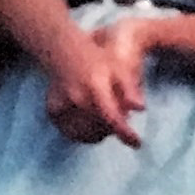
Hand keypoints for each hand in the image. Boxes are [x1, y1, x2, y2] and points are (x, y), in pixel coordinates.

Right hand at [39, 13, 149, 147]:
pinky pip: (71, 132)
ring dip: (99, 133)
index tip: (137, 143)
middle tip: (120, 119)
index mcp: (95, 86)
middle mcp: (77, 97)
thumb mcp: (118, 67)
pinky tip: (91, 124)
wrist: (64, 51)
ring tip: (106, 121)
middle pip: (100, 129)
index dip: (125, 133)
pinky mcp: (53, 112)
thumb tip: (141, 108)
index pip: (111, 117)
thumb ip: (130, 88)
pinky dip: (83, 134)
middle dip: (113, 129)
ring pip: (85, 134)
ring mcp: (62, 105)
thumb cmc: (96, 59)